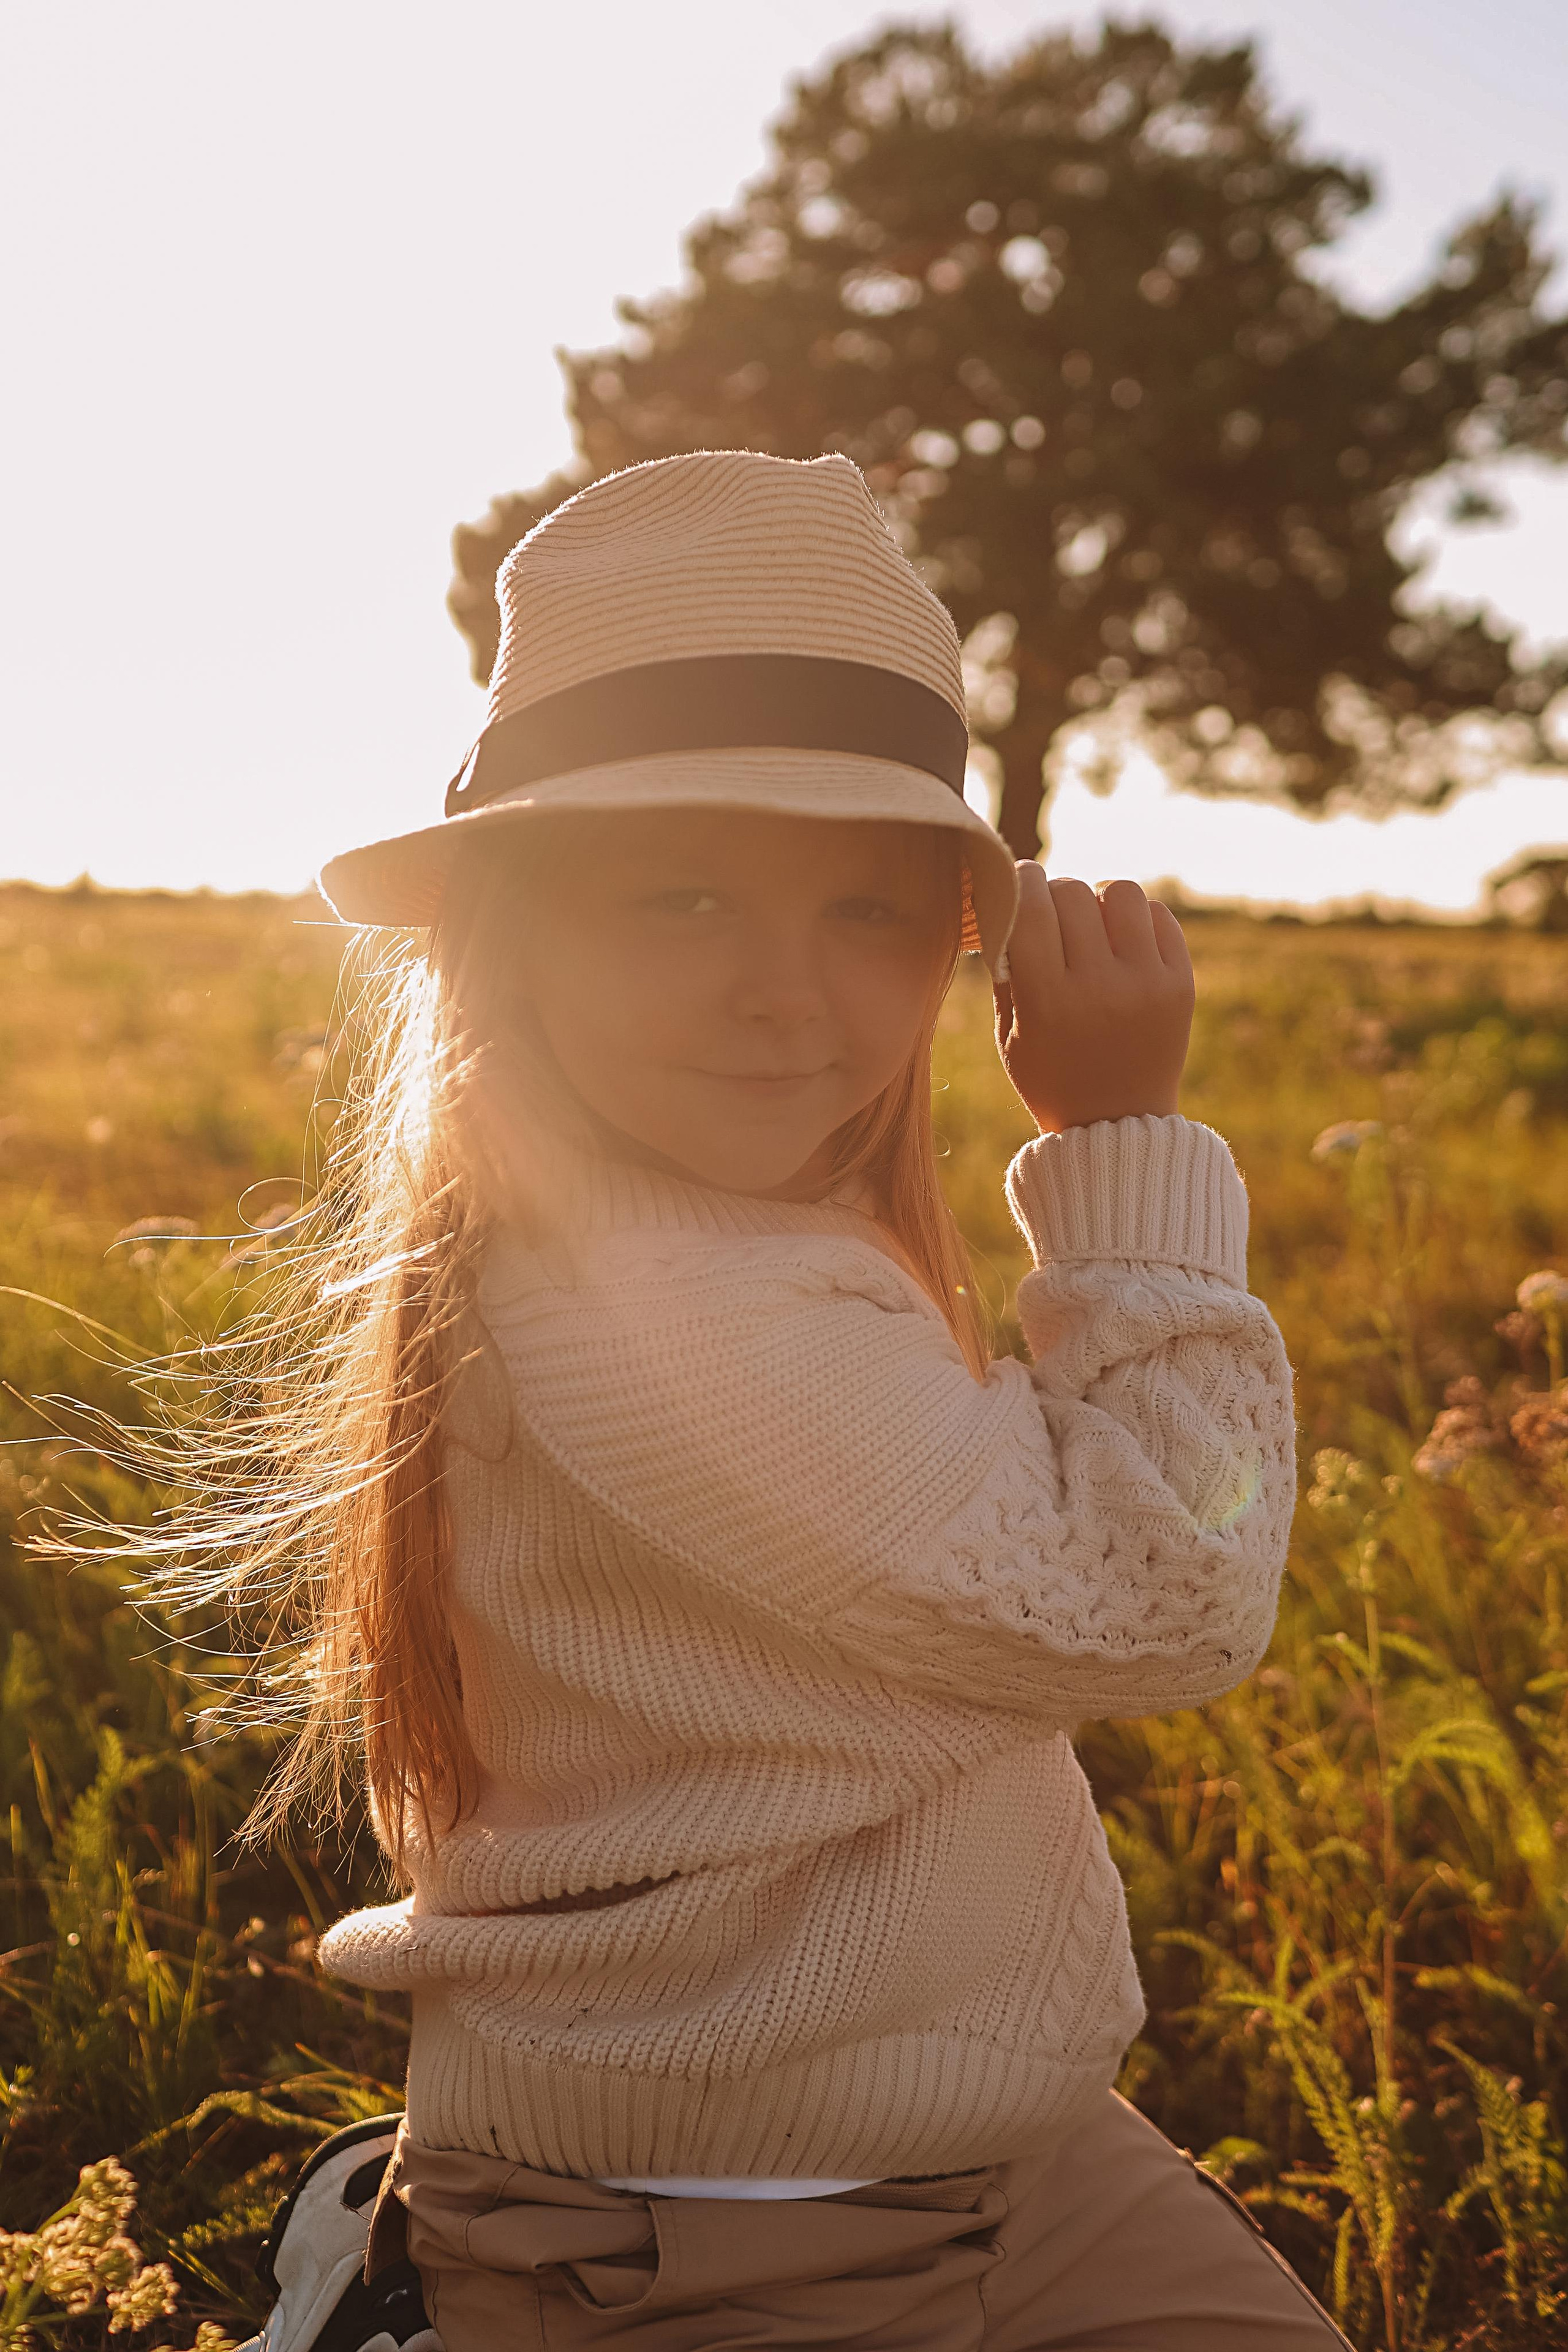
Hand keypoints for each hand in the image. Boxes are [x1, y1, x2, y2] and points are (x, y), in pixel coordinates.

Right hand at [993, 869, 1193, 1133]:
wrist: (1118, 1127)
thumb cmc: (1050, 1077)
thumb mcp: (1009, 1033)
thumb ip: (1006, 966)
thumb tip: (1007, 896)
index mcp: (1048, 1002)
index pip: (1029, 907)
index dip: (1019, 881)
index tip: (1018, 881)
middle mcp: (1100, 988)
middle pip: (1072, 893)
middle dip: (1054, 893)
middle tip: (1051, 912)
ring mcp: (1147, 984)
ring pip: (1121, 892)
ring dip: (1099, 898)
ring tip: (1092, 923)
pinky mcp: (1181, 984)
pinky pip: (1159, 916)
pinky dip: (1136, 919)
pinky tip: (1122, 941)